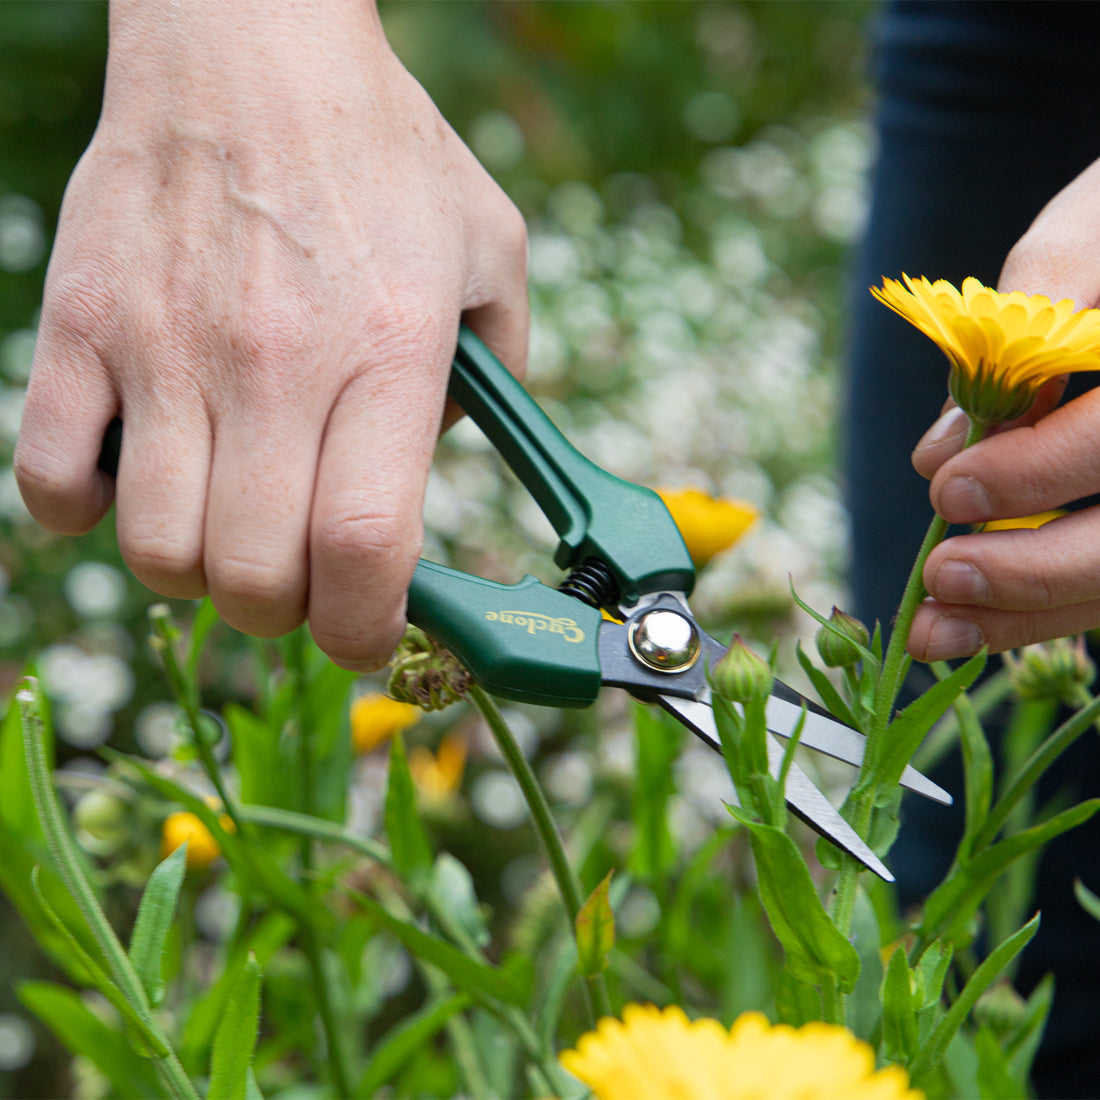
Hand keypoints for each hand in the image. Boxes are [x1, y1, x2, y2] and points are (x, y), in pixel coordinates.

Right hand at [14, 0, 527, 669]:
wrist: (250, 43)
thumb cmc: (381, 151)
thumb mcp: (491, 249)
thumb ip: (506, 369)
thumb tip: (465, 461)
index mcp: (388, 354)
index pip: (368, 546)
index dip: (369, 628)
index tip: (373, 637)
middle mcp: (275, 365)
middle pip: (255, 578)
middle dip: (286, 613)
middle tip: (303, 579)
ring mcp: (165, 350)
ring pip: (156, 551)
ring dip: (197, 574)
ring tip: (228, 528)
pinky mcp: (83, 327)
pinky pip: (50, 477)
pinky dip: (84, 515)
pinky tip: (134, 481)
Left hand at [906, 157, 1099, 660]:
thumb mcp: (1092, 228)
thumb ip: (1025, 321)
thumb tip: (945, 450)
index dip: (1042, 471)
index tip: (950, 488)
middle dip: (1038, 570)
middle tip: (941, 574)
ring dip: (1029, 616)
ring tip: (932, 631)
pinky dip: (1045, 612)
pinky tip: (971, 625)